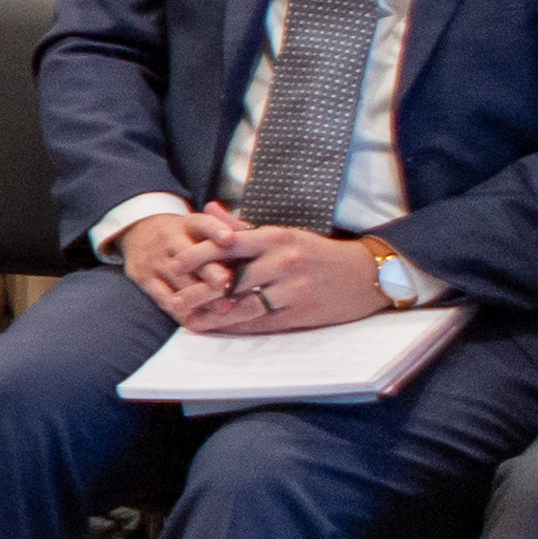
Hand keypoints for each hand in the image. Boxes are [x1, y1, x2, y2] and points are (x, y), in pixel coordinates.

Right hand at [115, 207, 243, 324]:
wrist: (138, 232)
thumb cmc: (183, 233)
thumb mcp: (199, 224)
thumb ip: (227, 226)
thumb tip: (252, 233)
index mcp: (187, 224)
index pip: (202, 223)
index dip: (216, 230)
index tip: (230, 239)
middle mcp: (169, 240)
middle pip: (189, 256)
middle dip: (208, 272)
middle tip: (227, 283)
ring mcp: (155, 261)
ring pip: (178, 280)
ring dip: (201, 296)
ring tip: (223, 309)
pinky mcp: (144, 279)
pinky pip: (163, 298)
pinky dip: (183, 310)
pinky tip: (202, 319)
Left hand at [190, 223, 386, 332]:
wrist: (364, 275)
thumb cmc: (316, 253)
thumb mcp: (283, 234)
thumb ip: (243, 227)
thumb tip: (210, 209)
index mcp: (276, 238)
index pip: (228, 244)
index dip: (198, 254)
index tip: (175, 263)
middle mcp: (282, 262)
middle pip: (231, 278)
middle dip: (198, 291)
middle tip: (173, 299)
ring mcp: (292, 289)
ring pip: (243, 305)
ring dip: (212, 315)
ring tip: (188, 320)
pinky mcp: (299, 312)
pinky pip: (262, 322)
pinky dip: (237, 326)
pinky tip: (218, 329)